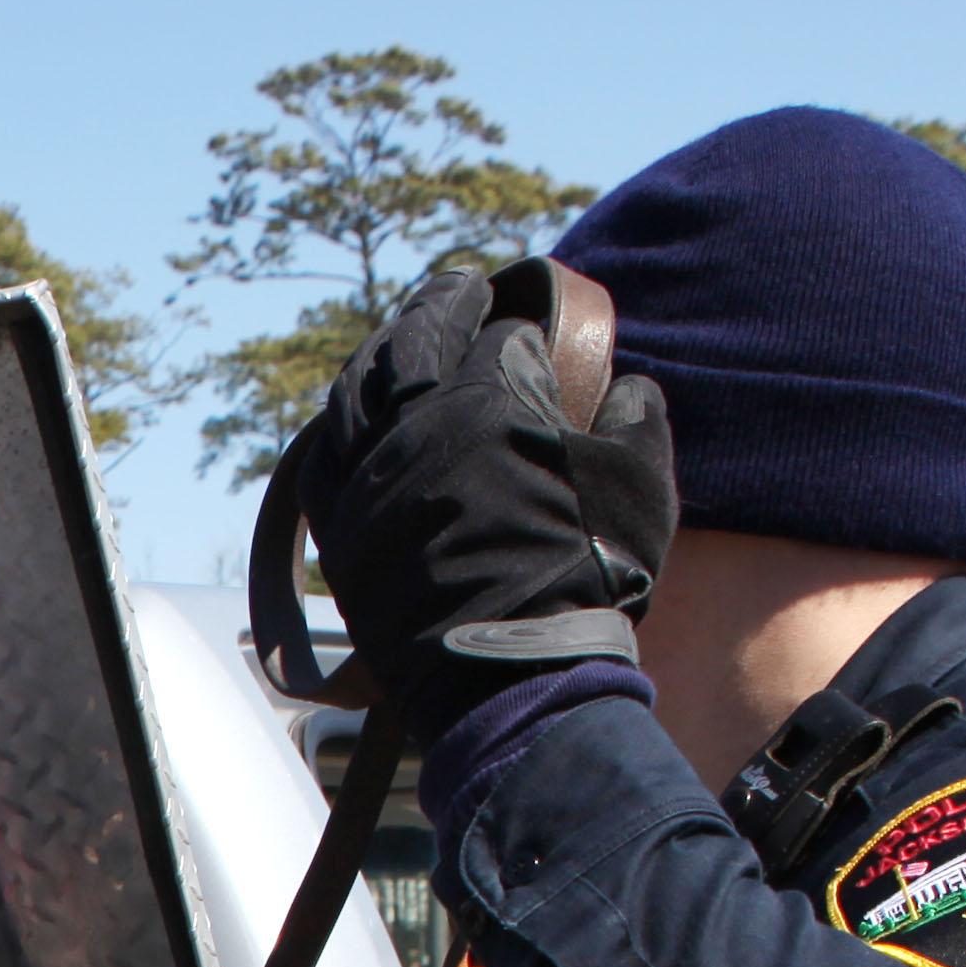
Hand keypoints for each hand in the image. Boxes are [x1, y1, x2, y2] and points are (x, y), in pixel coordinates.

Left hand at [296, 273, 674, 725]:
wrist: (512, 672)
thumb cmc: (588, 578)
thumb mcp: (643, 486)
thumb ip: (638, 419)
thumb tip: (626, 388)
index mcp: (494, 398)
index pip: (500, 333)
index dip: (516, 326)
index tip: (523, 326)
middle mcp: (419, 422)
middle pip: (417, 335)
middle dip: (443, 306)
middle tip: (461, 294)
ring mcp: (370, 472)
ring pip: (358, 387)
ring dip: (382, 355)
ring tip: (405, 344)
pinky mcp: (339, 524)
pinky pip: (323, 455)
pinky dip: (339, 428)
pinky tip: (355, 420)